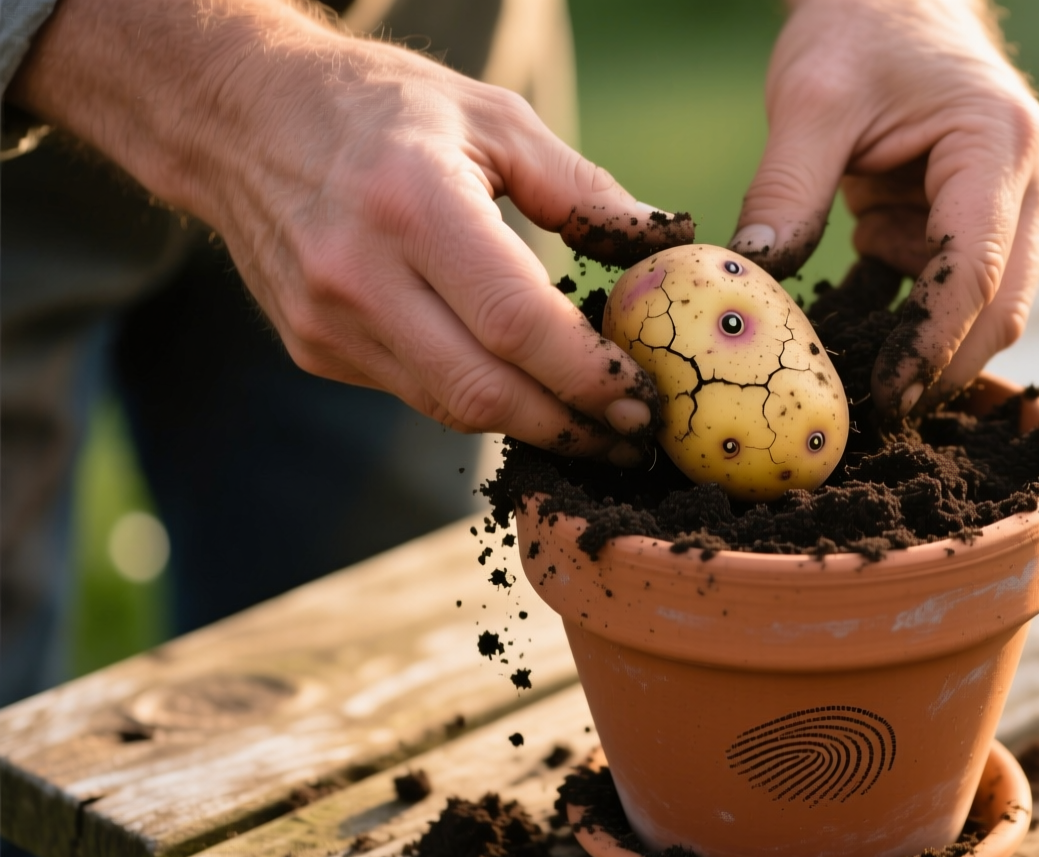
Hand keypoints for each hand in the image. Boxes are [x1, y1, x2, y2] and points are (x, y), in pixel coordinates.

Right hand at [9, 0, 691, 458]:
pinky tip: (519, 389)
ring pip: (449, 406)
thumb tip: (664, 242)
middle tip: (632, 431)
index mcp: (413, 202)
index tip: (640, 391)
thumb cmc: (384, 109)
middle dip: (570, 423)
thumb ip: (582, 189)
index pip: (516, 322)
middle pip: (483, 389)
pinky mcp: (312, 348)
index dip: (586, 372)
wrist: (241, 118)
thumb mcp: (493, 118)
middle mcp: (358, 272)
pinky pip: (414, 393)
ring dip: (528, 425)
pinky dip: (473, 397)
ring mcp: (326, 320)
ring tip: (594, 422)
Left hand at [731, 0, 1038, 418]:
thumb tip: (754, 276)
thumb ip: (786, 188)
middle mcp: (1029, 177)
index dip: (932, 344)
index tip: (886, 396)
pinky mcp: (990, 215)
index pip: (973, 269)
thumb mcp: (809, 98)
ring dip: (924, 335)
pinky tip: (860, 309)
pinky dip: (913, 308)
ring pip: (989, 306)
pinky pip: (959, 287)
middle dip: (940, 365)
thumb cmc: (857, 28)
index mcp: (997, 143)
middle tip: (872, 413)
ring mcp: (1020, 199)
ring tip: (855, 346)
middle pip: (1000, 306)